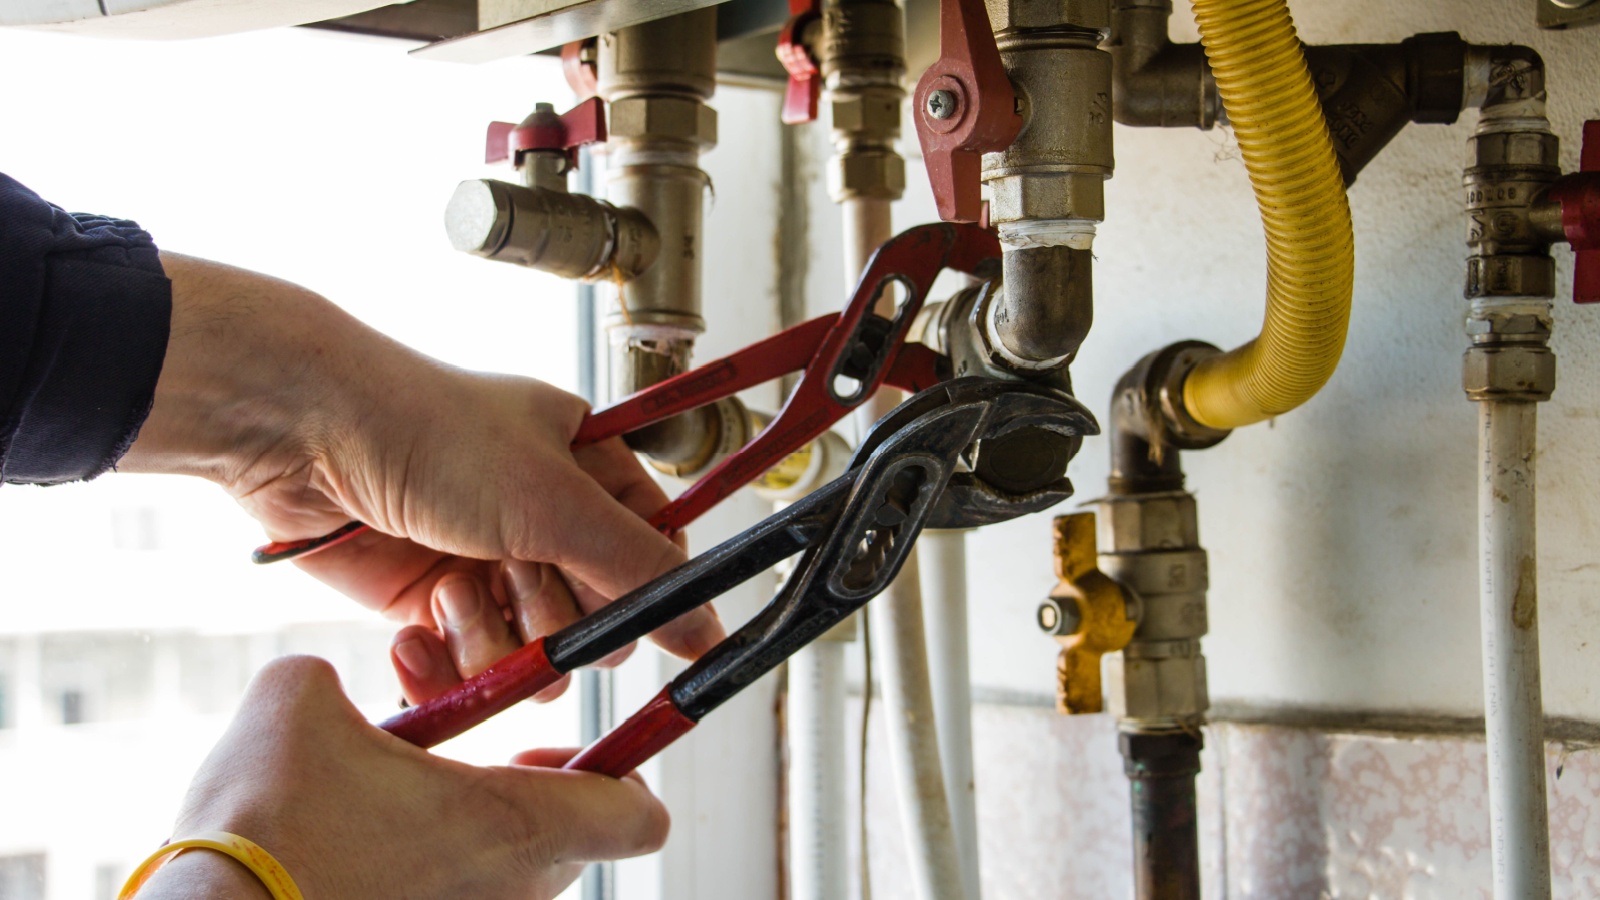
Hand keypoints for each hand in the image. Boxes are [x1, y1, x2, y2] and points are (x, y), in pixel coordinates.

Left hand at [119, 254, 724, 701]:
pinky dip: (445, 667)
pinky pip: (471, 670)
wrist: (303, 436)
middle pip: (598, 620)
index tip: (621, 616)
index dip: (643, 596)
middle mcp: (545, 521)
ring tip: (452, 591)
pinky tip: (416, 634)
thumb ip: (639, 571)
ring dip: (494, 640)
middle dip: (556, 620)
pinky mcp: (431, 605)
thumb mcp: (556, 501)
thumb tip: (708, 630)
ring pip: (536, 656)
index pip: (655, 556)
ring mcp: (488, 566)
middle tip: (515, 576)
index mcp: (590, 472)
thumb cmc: (430, 434)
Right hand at [135, 657, 667, 899]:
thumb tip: (322, 687)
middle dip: (534, 804)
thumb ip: (335, 681)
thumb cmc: (262, 824)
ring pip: (507, 887)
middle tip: (472, 772)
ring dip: (473, 848)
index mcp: (511, 825)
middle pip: (572, 849)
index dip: (626, 774)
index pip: (637, 815)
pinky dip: (421, 885)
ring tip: (398, 816)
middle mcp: (508, 898)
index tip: (584, 749)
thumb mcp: (297, 701)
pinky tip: (353, 863)